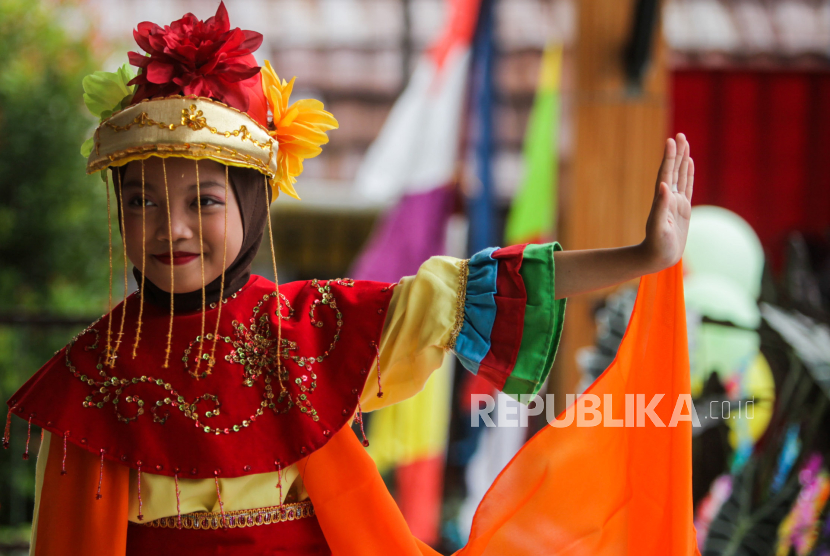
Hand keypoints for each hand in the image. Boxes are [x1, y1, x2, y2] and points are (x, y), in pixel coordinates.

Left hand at [642, 133, 693, 272]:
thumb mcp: (658, 227)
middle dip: (677, 153)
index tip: (671, 140)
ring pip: (680, 175)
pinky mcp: (683, 209)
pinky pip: (687, 187)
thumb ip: (660, 207)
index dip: (669, 157)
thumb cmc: (657, 245)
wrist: (658, 257)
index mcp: (662, 199)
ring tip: (685, 143)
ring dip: (682, 160)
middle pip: (673, 170)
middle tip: (680, 135)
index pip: (666, 173)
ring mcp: (676, 202)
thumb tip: (663, 186)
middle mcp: (668, 197)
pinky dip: (688, 174)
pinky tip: (689, 164)